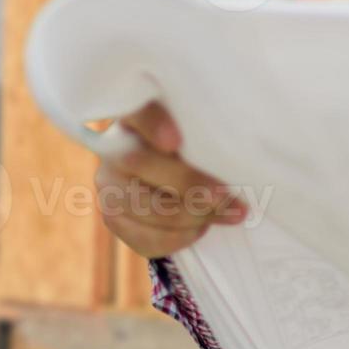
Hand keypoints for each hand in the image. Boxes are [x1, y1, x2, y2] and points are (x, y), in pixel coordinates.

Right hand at [94, 101, 246, 257]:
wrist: (175, 185)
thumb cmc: (196, 150)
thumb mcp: (200, 137)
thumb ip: (206, 138)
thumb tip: (239, 155)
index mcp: (139, 117)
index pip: (137, 111)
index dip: (153, 124)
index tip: (175, 142)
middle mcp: (115, 148)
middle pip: (141, 164)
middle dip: (190, 184)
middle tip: (226, 196)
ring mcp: (108, 184)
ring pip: (146, 206)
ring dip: (194, 216)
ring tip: (230, 214)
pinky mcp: (113, 218)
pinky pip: (146, 237)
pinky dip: (181, 237)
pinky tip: (201, 228)